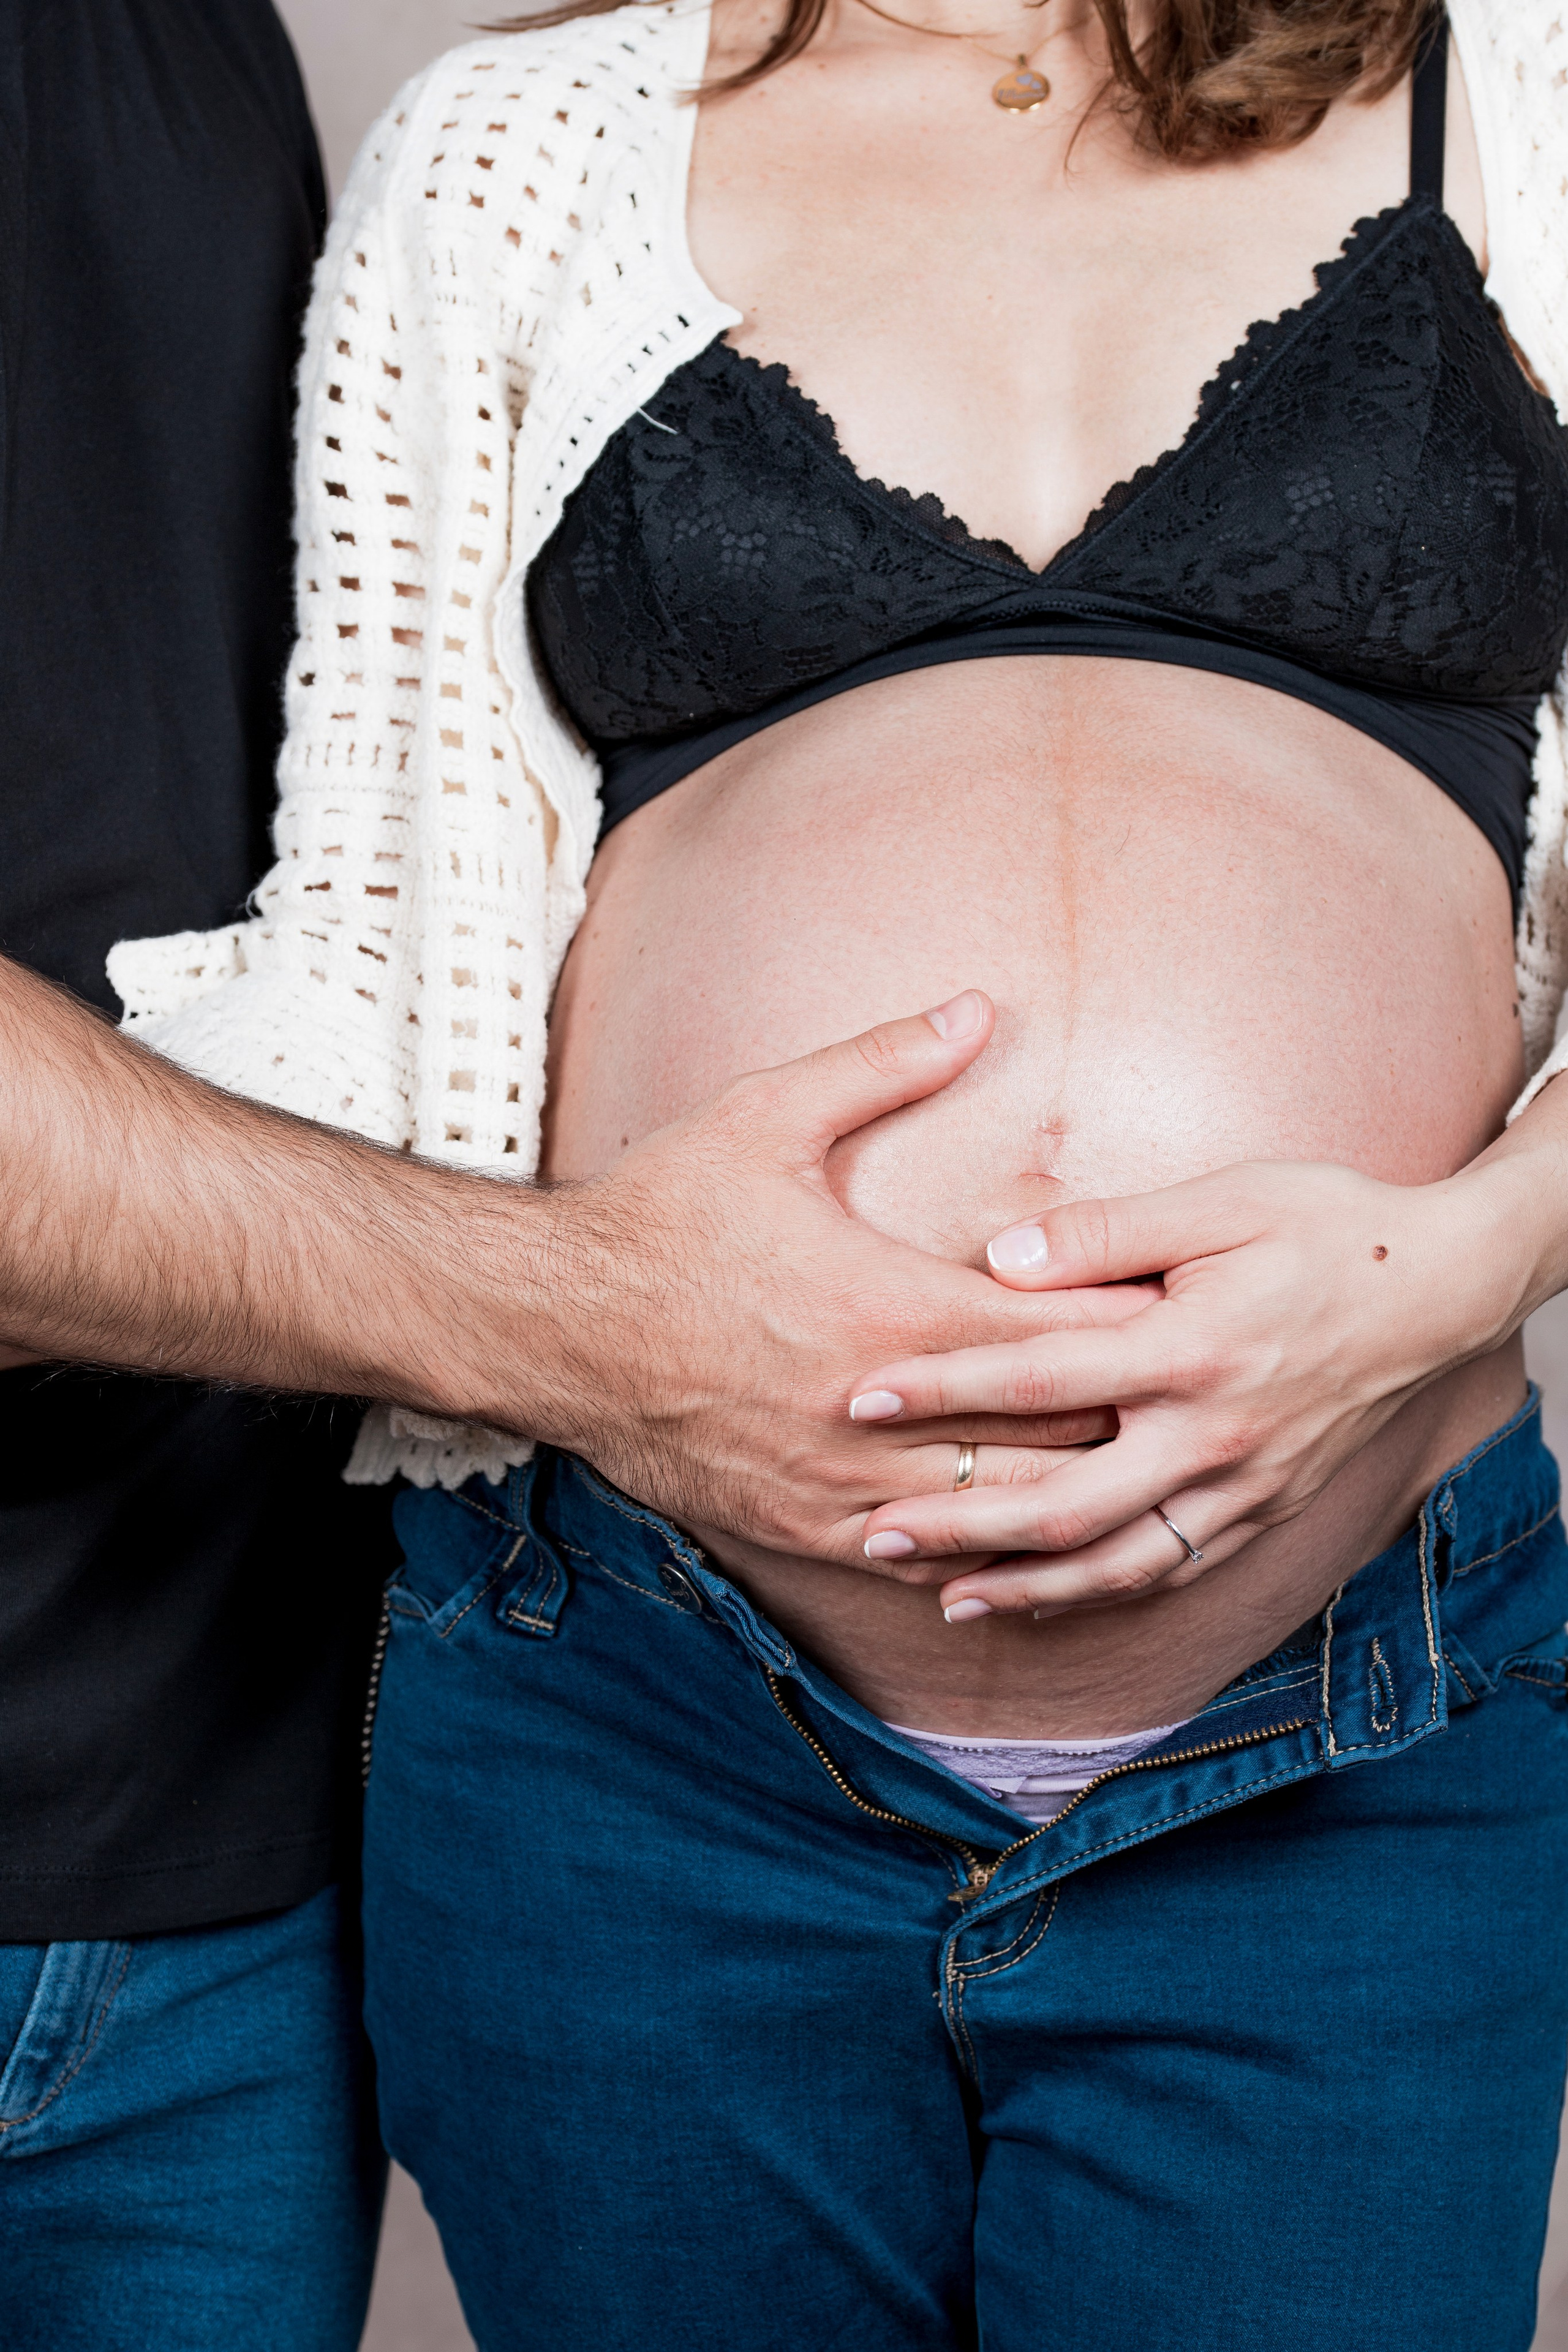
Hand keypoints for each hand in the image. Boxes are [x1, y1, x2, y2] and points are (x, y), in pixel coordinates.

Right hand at [511, 992, 1151, 1566]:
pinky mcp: (805, 1528)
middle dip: (1128, 1410)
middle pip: (1057, 1431)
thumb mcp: (768, 1116)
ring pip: (1005, 1513)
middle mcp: (882, 1411)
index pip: (1062, 1328)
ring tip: (1135, 1466)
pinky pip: (929, 1560)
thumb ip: (883, 1061)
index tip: (1188, 1302)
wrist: (548, 1325)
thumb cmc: (660, 1215)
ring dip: (1073, 1488)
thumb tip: (978, 1007)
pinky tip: (1029, 1531)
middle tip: (1188, 1388)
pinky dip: (989, 1547)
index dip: (1136, 1318)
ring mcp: (844, 1483)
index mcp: (894, 1307)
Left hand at [847, 1157, 1523, 1615]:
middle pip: (1063, 1505)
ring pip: (1117, 1565)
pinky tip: (1042, 1600)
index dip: (943, 1390)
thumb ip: (1107, 1231)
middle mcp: (1215, 1436)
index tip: (860, 1397)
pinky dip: (1099, 1596)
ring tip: (942, 1596)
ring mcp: (1243, 1486)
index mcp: (1192, 1349)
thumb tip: (997, 1257)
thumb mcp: (1224, 1200)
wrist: (1442, 1287)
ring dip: (1023, 1587)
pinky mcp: (1264, 1510)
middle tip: (869, 1532)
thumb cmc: (1327, 1225)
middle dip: (959, 1527)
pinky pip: (1171, 1572)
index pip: (1039, 1380)